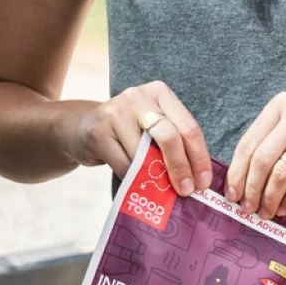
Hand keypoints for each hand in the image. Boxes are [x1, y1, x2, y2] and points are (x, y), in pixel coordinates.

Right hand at [67, 80, 212, 194]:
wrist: (81, 127)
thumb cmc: (127, 131)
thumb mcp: (151, 126)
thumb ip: (172, 142)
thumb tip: (196, 178)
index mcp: (159, 92)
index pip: (188, 126)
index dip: (199, 157)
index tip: (204, 182)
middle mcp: (138, 97)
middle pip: (170, 137)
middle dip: (181, 168)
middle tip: (187, 190)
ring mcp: (116, 112)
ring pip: (144, 156)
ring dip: (156, 179)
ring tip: (163, 192)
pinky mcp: (98, 132)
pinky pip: (124, 165)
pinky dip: (134, 181)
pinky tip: (139, 186)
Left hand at [225, 93, 285, 219]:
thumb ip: (273, 141)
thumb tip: (242, 178)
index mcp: (282, 104)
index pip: (249, 142)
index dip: (237, 172)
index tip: (231, 194)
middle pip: (262, 159)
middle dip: (251, 189)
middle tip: (247, 208)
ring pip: (282, 173)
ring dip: (270, 198)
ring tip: (266, 212)